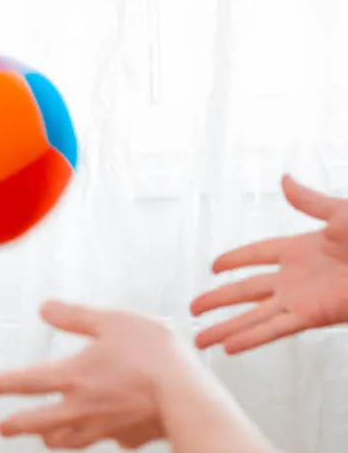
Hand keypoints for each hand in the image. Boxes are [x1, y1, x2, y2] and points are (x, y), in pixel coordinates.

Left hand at [0, 300, 193, 449]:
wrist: (189, 397)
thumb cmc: (152, 353)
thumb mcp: (110, 321)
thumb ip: (74, 316)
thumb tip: (44, 308)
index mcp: (74, 376)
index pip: (29, 382)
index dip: (4, 383)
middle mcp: (84, 407)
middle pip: (41, 421)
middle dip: (19, 424)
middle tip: (3, 428)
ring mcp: (107, 427)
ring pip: (72, 440)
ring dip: (54, 439)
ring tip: (46, 440)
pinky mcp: (132, 437)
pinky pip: (113, 440)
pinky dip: (107, 437)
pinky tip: (112, 436)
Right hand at [191, 174, 347, 352]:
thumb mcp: (341, 213)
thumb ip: (309, 201)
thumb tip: (284, 179)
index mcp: (300, 248)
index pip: (257, 254)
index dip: (234, 260)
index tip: (212, 267)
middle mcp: (295, 276)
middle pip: (246, 290)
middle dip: (219, 300)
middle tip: (193, 309)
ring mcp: (301, 299)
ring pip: (253, 315)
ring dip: (226, 328)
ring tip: (199, 339)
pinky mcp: (312, 316)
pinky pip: (274, 329)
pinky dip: (250, 338)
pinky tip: (229, 348)